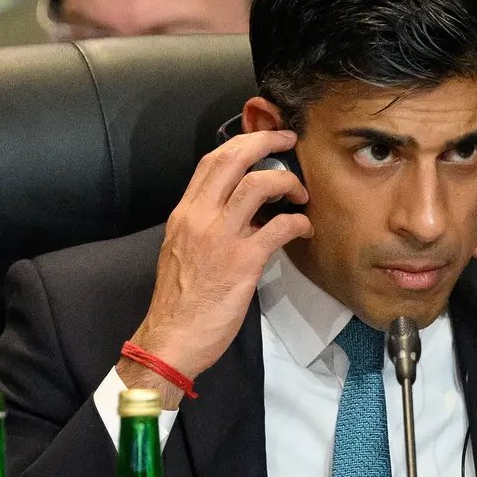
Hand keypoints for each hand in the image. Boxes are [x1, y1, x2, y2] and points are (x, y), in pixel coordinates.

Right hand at [117, 130, 311, 407]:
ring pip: (257, 185)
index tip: (261, 138)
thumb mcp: (183, 251)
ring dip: (287, 181)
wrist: (172, 338)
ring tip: (301, 192)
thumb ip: (206, 226)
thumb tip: (241, 213)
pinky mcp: (243, 262)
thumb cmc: (180, 301)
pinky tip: (305, 229)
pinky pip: (278, 228)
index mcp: (184, 214)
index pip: (210, 162)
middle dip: (264, 141)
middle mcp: (199, 218)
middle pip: (232, 160)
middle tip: (288, 139)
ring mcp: (221, 238)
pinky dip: (298, 223)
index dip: (240, 143)